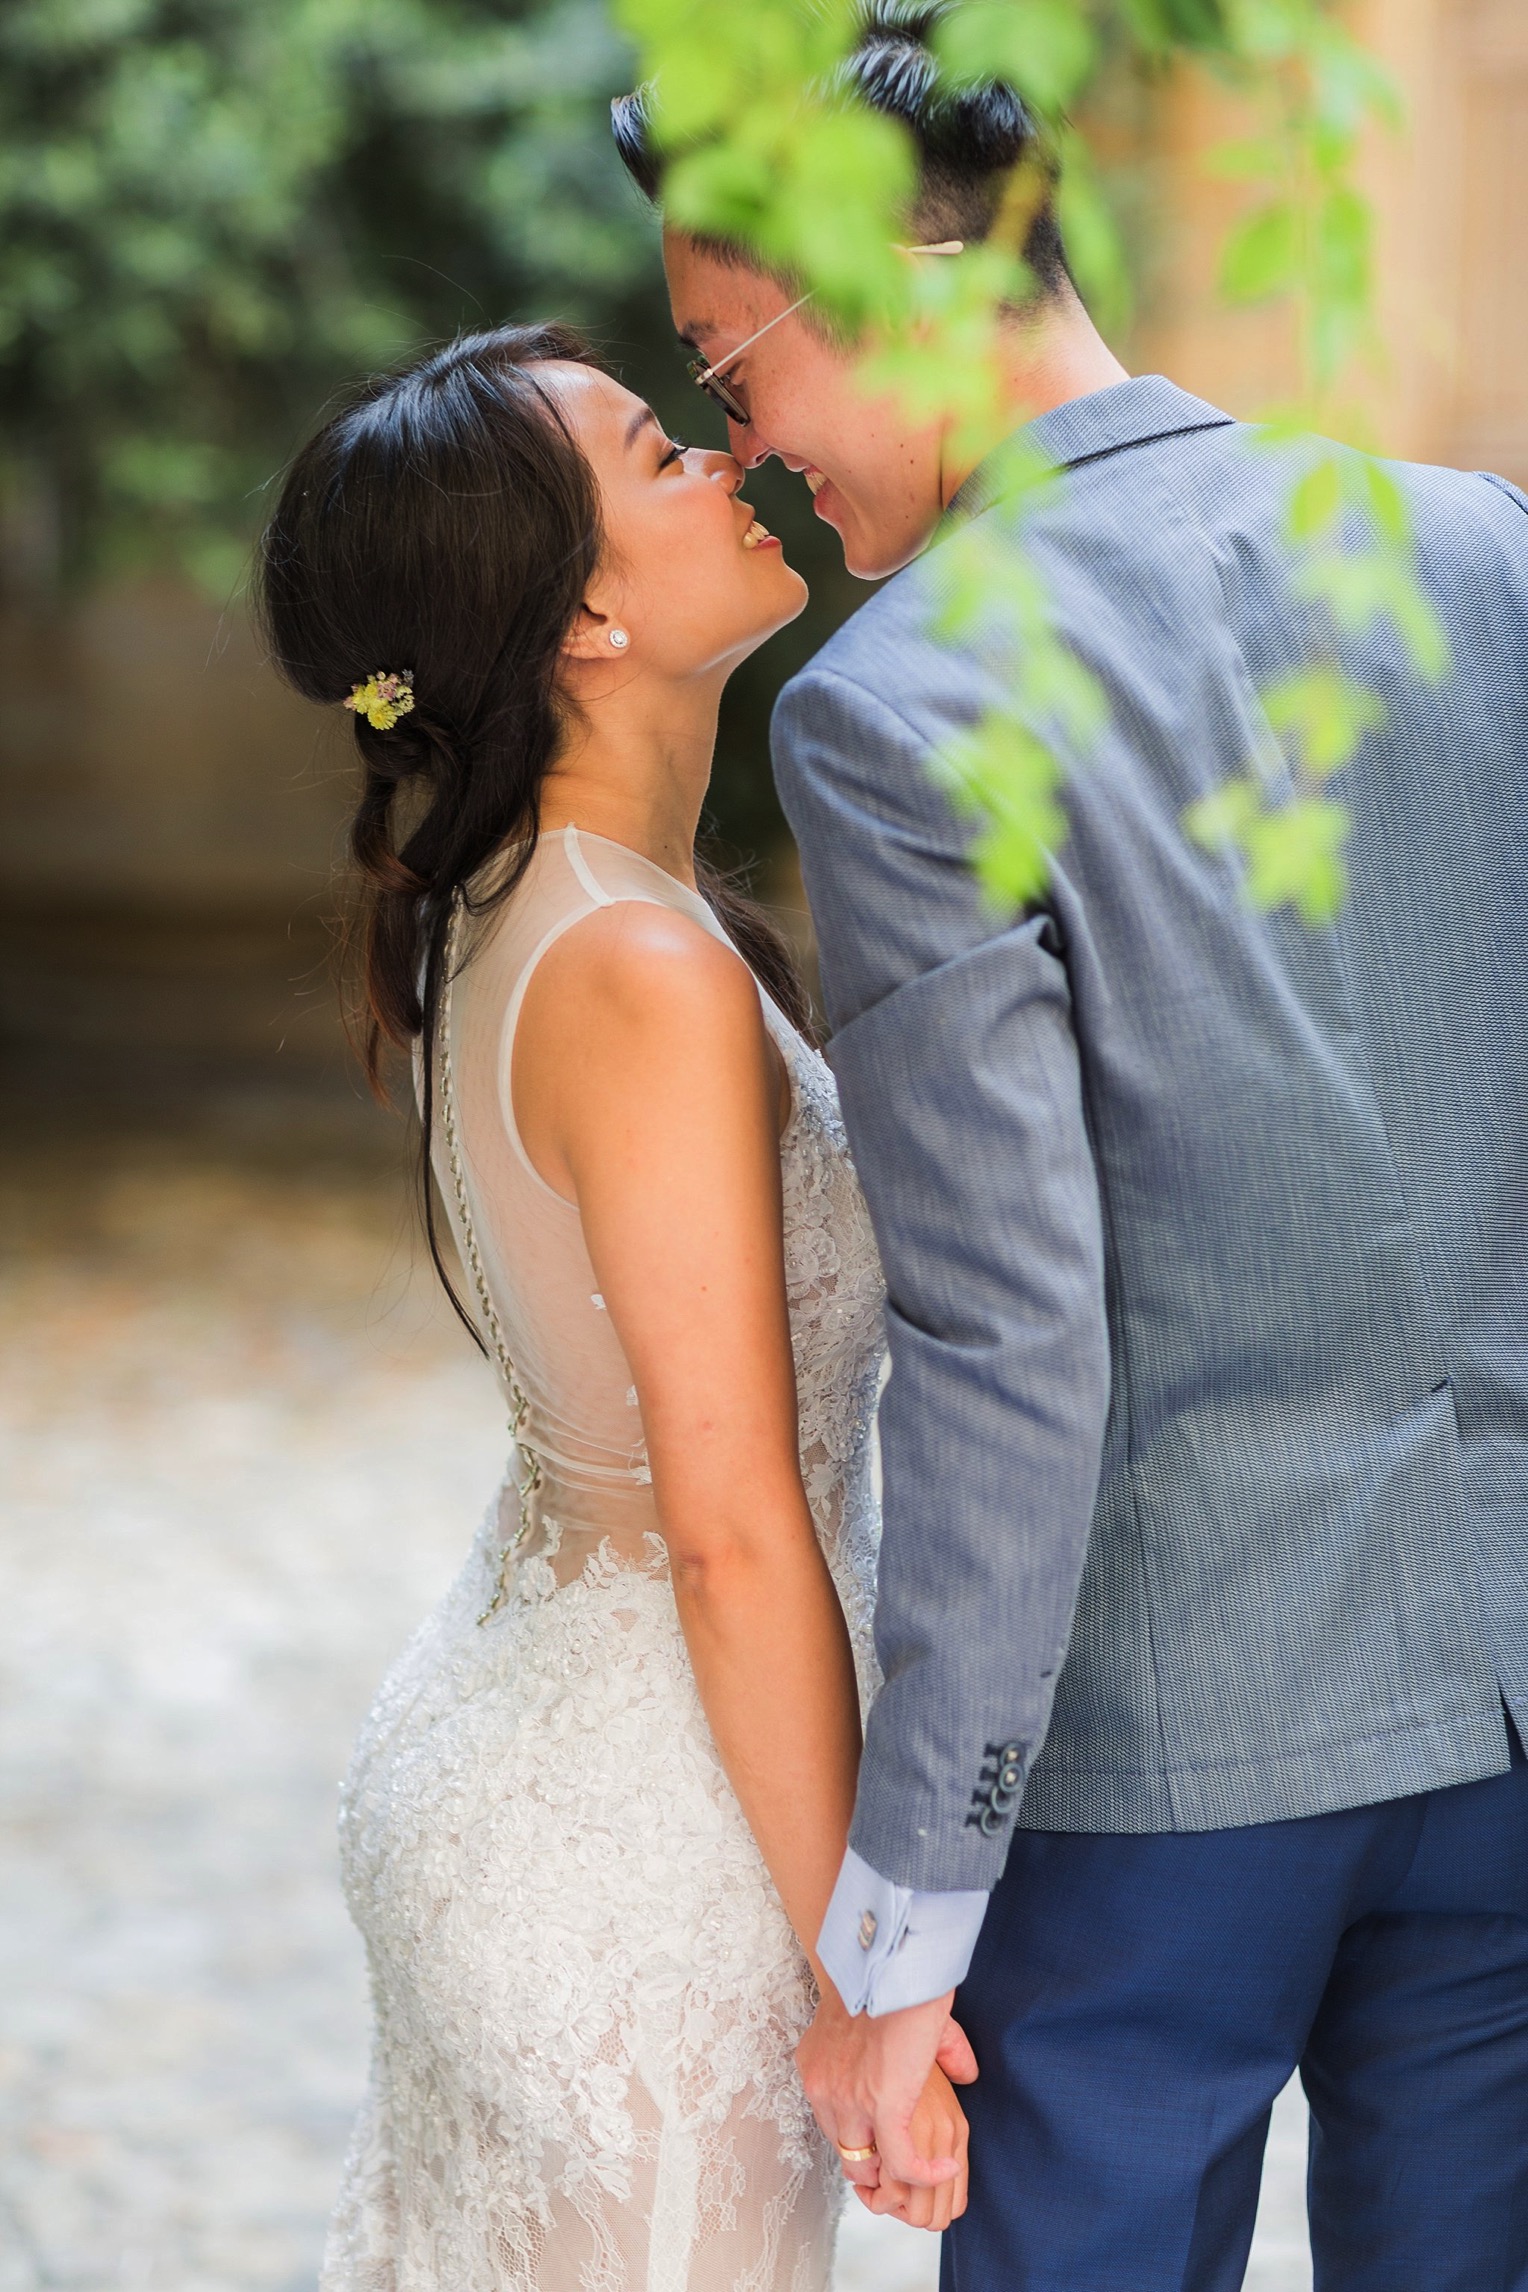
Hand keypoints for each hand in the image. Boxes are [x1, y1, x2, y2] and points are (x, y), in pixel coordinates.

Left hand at [796, 1989, 977, 2218]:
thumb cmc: (891, 1973)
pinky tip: (946, 2167)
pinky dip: (926, 2173)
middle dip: (876, 2163)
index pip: (831, 2124)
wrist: (894, 1958)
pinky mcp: (883, 2107)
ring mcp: (848, 2100)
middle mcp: (824, 2086)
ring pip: (868, 2164)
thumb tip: (964, 2072)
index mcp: (817, 2065)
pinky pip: (902, 2163)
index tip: (887, 2143)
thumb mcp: (890, 2014)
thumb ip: (916, 2045)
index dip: (862, 2138)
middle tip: (907, 2164)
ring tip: (928, 2169)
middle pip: (845, 2149)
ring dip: (897, 2173)